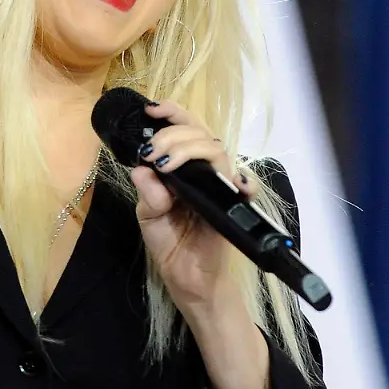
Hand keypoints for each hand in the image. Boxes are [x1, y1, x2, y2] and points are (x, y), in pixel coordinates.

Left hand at [129, 100, 256, 308]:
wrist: (188, 278)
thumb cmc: (171, 244)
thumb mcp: (149, 216)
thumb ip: (148, 193)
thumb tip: (142, 169)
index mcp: (183, 168)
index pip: (183, 130)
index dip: (172, 114)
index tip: (152, 110)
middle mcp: (204, 172)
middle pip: (200, 134)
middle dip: (173, 134)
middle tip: (153, 153)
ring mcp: (220, 187)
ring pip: (217, 151)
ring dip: (190, 150)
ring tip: (166, 164)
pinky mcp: (234, 207)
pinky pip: (246, 187)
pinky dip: (243, 181)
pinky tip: (233, 183)